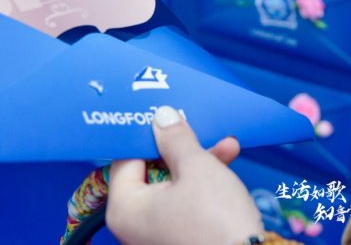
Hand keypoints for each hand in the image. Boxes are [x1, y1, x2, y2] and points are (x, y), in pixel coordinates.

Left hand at [107, 106, 263, 244]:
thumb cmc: (216, 222)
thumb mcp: (197, 167)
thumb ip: (175, 139)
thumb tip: (162, 118)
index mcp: (124, 208)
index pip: (126, 159)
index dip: (148, 135)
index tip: (165, 116)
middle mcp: (134, 225)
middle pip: (152, 171)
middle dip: (181, 149)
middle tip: (197, 129)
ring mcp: (157, 234)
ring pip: (173, 185)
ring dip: (200, 163)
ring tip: (226, 146)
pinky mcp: (179, 238)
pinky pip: (185, 202)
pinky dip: (204, 185)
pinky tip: (226, 164)